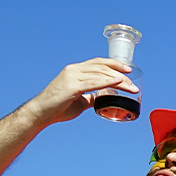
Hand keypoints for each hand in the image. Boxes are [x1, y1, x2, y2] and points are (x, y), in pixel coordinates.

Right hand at [20, 58, 136, 125]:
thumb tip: (102, 98)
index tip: (128, 70)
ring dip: (119, 80)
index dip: (114, 64)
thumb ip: (91, 97)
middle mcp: (74, 70)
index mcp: (75, 70)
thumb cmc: (58, 107)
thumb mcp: (80, 100)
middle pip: (102, 67)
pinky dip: (107, 82)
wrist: (41, 113)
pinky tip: (118, 82)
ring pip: (100, 74)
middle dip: (121, 73)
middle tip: (133, 83)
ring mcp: (72, 77)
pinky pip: (93, 83)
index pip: (98, 62)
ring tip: (131, 88)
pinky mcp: (71, 87)